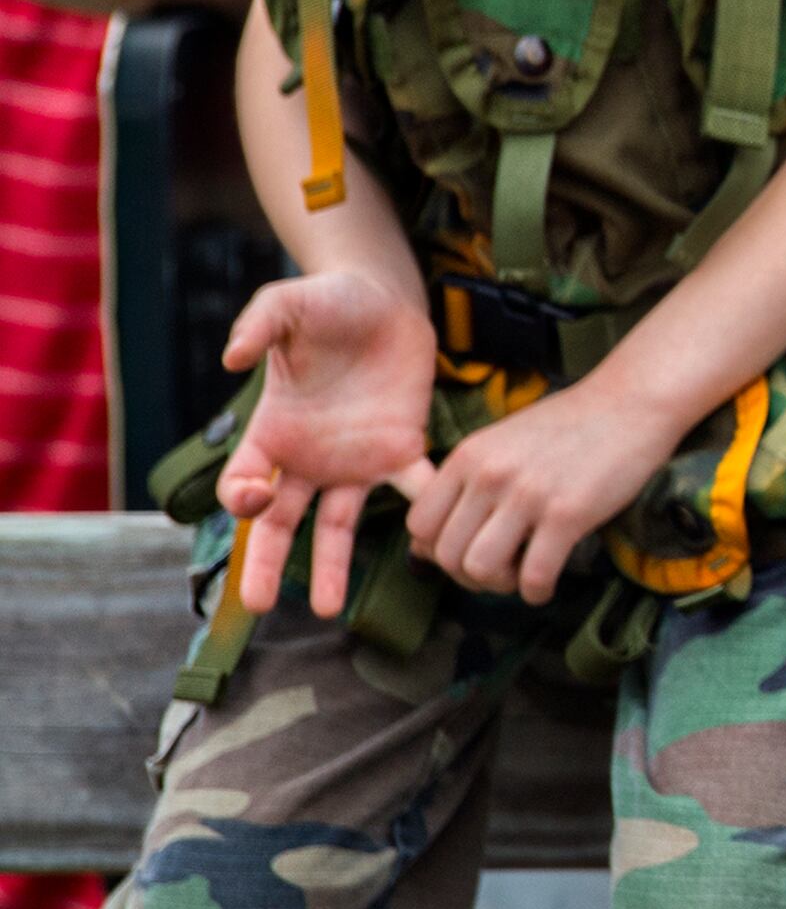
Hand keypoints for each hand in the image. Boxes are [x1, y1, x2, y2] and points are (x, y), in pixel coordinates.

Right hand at [213, 271, 435, 618]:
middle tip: (257, 606)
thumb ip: (259, 326)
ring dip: (333, 567)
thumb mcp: (287, 304)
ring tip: (329, 609)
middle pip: (279, 522)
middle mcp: (308, 458)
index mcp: (271, 432)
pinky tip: (429, 547)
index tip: (252, 497)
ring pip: (338, 526)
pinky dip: (421, 512)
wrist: (384, 299)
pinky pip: (412, 488)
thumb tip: (234, 357)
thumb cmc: (326, 303)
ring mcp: (354, 460)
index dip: (241, 498)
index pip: (242, 483)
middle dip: (267, 564)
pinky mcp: (402, 448)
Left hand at [399, 377, 701, 605]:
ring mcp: (527, 495)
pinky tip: (547, 585)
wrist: (632, 402)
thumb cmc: (571, 423)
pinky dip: (537, 592)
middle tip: (497, 572)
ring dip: (498, 585)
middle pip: (446, 554)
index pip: (420, 525)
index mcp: (468, 456)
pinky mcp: (567, 514)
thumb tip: (447, 533)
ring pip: (480, 568)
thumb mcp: (504, 440)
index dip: (437, 551)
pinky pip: (534, 575)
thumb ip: (473, 477)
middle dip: (467, 576)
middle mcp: (489, 475)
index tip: (466, 552)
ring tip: (520, 577)